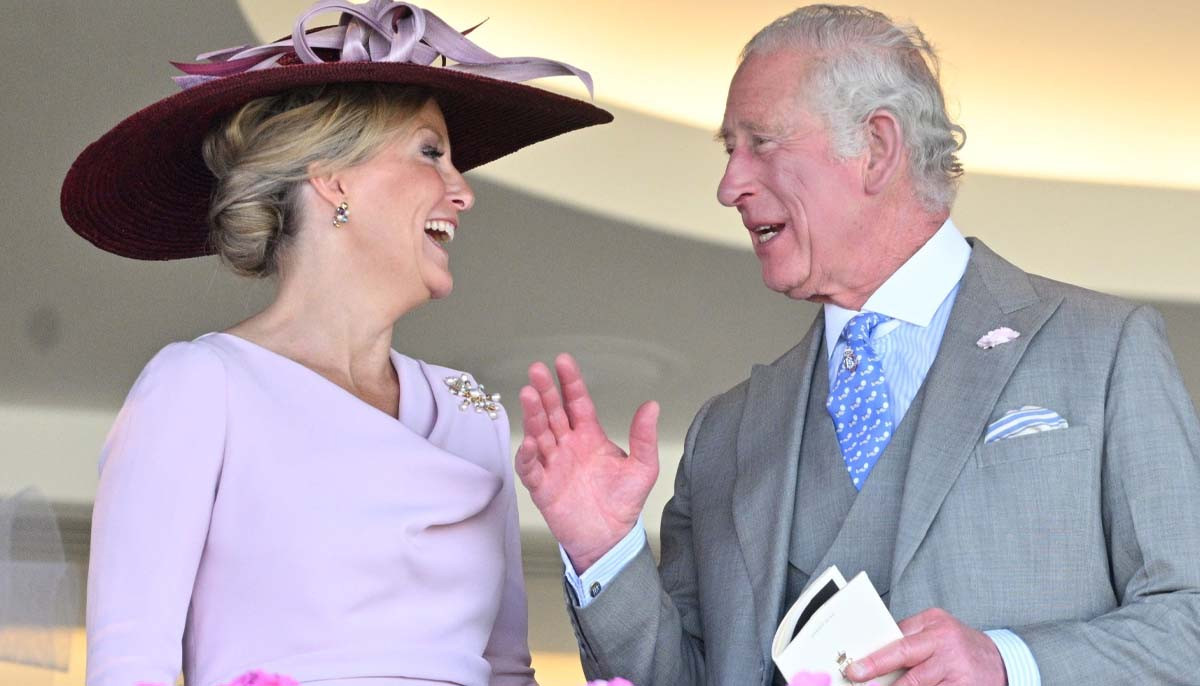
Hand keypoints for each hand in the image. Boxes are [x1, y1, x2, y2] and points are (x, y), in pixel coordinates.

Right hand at [514, 353, 659, 572]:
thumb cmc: (624, 503)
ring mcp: (553, 464)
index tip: (563, 361)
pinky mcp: (542, 486)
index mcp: (589, 436)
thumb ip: (644, 438)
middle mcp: (568, 445)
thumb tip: (652, 406)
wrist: (610, 539)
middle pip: (553, 412)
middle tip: (537, 370)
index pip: (577, 403)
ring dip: (533, 415)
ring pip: (539, 434)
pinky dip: (528, 455)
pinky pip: (531, 468)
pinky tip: (530, 442)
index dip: (570, 382)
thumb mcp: (643, 468)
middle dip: (546, 391)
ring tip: (528, 395)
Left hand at [845, 608, 1006, 685]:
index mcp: (935, 624)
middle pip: (906, 658)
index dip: (874, 656)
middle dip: (878, 669)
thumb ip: (908, 639)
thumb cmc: (958, 646)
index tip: (855, 667)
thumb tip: (872, 653)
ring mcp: (957, 668)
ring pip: (918, 684)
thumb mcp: (935, 632)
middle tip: (858, 677)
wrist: (1000, 662)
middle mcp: (946, 644)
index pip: (898, 640)